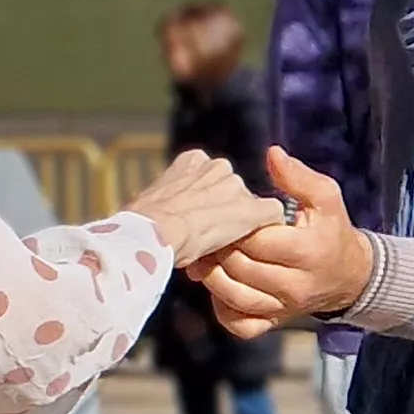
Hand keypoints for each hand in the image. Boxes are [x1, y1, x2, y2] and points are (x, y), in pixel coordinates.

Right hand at [124, 151, 284, 268]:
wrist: (153, 232)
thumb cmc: (143, 223)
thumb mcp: (152, 201)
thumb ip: (171, 201)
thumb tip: (167, 218)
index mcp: (192, 160)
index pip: (210, 181)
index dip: (203, 205)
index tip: (192, 223)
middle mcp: (218, 167)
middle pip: (232, 192)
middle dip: (222, 216)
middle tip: (206, 242)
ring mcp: (237, 188)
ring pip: (250, 207)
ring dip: (239, 228)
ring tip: (219, 252)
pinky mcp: (254, 210)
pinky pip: (271, 218)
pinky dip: (262, 232)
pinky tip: (248, 249)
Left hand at [198, 147, 376, 339]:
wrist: (349, 275)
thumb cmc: (331, 230)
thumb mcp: (326, 198)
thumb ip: (298, 177)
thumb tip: (272, 154)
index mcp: (308, 251)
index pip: (258, 240)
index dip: (234, 225)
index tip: (221, 211)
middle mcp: (296, 285)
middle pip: (241, 269)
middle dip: (218, 249)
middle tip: (202, 231)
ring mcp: (284, 308)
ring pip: (235, 297)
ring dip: (211, 276)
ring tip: (200, 254)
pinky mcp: (275, 323)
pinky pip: (241, 324)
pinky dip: (222, 309)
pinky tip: (216, 285)